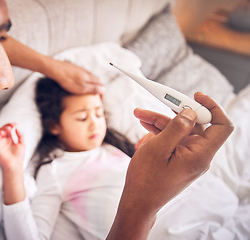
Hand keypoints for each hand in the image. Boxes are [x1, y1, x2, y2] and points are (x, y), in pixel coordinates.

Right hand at [0, 123, 24, 172]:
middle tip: (10, 127)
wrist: (15, 165)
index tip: (15, 124)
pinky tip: (1, 133)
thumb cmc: (18, 157)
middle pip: (1, 129)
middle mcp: (3, 141)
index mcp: (9, 139)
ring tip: (7, 129)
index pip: (7, 129)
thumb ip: (20, 135)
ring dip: (1, 129)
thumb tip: (16, 128)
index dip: (10, 125)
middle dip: (5, 126)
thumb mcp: (22, 144)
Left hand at [46, 59, 103, 94]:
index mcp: (89, 78)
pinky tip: (80, 82)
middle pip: (97, 80)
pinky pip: (84, 74)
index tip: (100, 99)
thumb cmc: (68, 81)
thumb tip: (103, 90)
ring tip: (89, 89)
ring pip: (90, 76)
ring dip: (92, 83)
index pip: (100, 85)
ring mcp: (81, 69)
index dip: (102, 93)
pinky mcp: (75, 68)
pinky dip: (85, 79)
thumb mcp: (81, 88)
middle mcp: (87, 73)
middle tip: (95, 94)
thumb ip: (92, 89)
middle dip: (98, 87)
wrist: (56, 69)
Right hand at [107, 92, 233, 239]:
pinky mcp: (177, 160)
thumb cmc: (146, 179)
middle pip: (193, 125)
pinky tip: (144, 128)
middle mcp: (198, 155)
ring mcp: (187, 158)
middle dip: (172, 113)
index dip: (212, 107)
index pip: (221, 126)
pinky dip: (159, 132)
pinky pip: (172, 140)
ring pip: (179, 131)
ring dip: (160, 122)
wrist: (138, 201)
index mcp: (200, 154)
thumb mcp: (158, 148)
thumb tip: (191, 112)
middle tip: (155, 103)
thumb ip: (176, 128)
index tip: (196, 96)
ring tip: (139, 115)